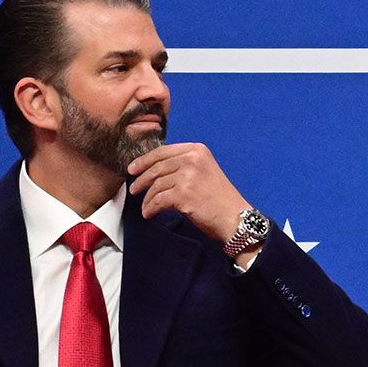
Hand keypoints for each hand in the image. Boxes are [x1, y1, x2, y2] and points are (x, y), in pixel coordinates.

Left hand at [126, 142, 255, 251]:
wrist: (235, 217)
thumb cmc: (219, 198)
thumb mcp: (204, 171)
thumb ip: (183, 165)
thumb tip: (152, 170)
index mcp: (197, 150)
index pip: (163, 152)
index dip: (144, 160)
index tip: (132, 169)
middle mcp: (192, 159)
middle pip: (156, 167)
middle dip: (141, 180)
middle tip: (134, 189)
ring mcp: (188, 176)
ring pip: (155, 185)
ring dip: (147, 198)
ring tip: (146, 207)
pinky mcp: (183, 194)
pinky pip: (158, 200)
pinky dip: (150, 208)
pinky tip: (149, 214)